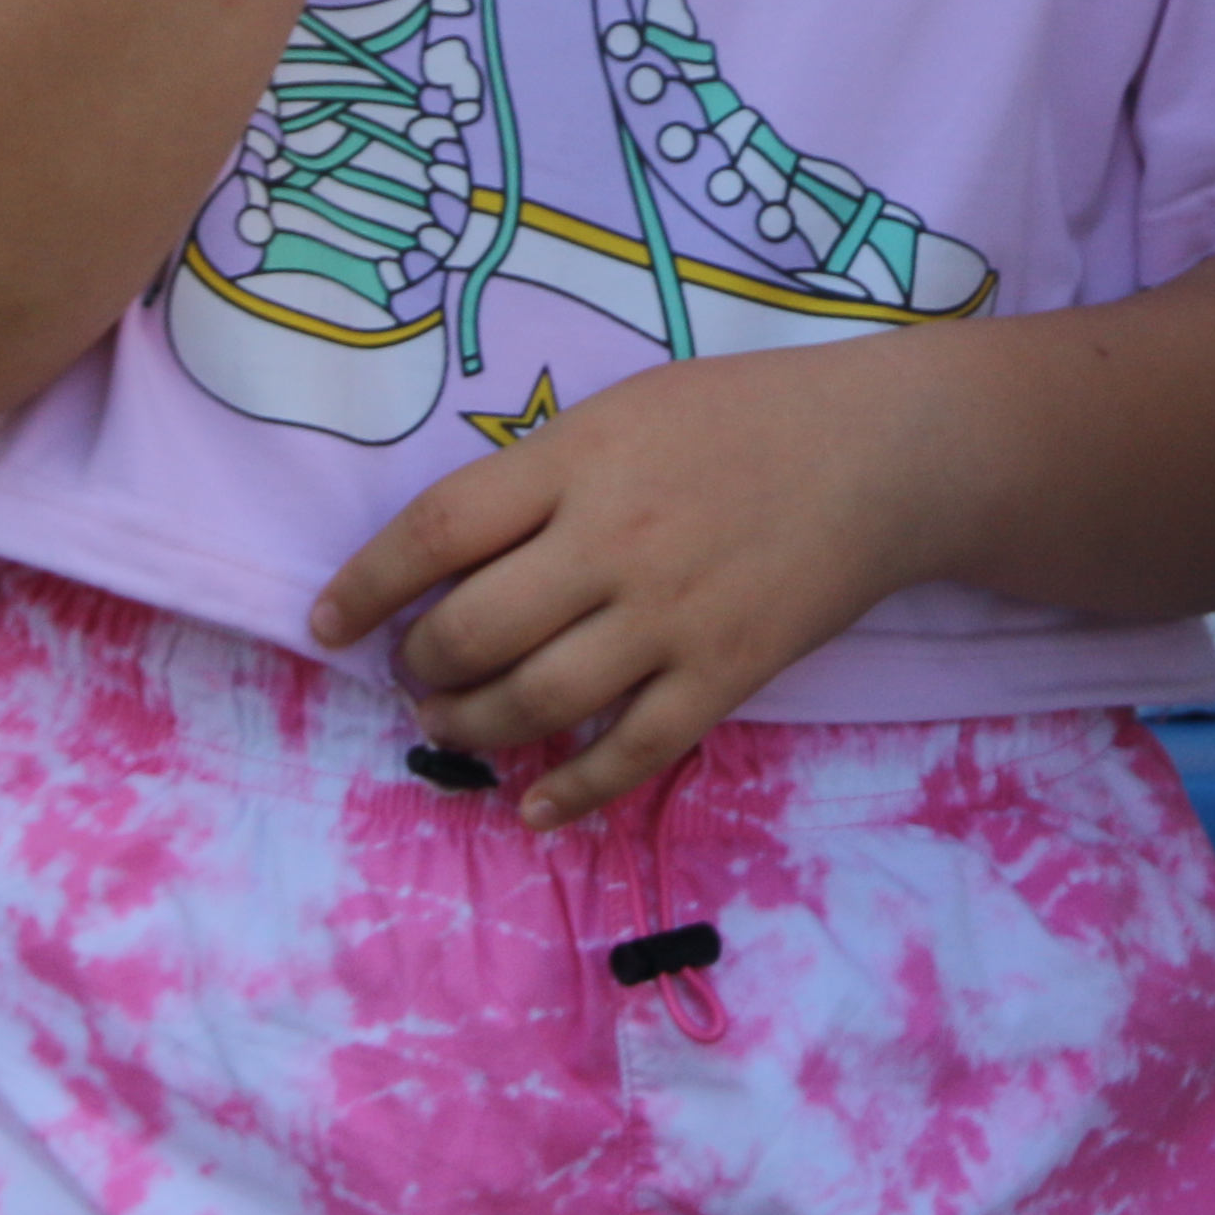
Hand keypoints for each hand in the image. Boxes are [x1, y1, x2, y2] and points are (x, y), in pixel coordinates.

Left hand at [309, 342, 951, 825]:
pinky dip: (572, 791)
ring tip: (447, 720)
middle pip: (474, 629)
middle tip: (409, 669)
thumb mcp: (626, 408)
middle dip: (419, 663)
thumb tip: (452, 553)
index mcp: (579, 460)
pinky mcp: (725, 673)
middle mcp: (614, 541)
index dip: (366, 585)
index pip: (436, 531)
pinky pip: (631, 753)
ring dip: (472, 725)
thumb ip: (542, 474)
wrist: (885, 454)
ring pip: (537, 701)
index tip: (329, 623)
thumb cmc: (745, 416)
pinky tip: (535, 806)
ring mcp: (671, 616)